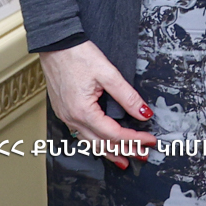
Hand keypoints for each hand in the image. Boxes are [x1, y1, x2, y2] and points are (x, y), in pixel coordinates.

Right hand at [38, 41, 157, 167]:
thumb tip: (144, 113)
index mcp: (83, 111)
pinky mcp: (64, 111)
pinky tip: (102, 144)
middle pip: (101, 143)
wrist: (56, 45)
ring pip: (89, 142)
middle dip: (123, 151)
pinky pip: (80, 133)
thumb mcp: (108, 73)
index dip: (134, 139)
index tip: (150, 140)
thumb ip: (127, 96)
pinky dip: (94, 142)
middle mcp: (71, 118)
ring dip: (108, 151)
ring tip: (123, 160)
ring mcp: (65, 116)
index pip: (114, 134)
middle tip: (141, 156)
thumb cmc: (78, 56)